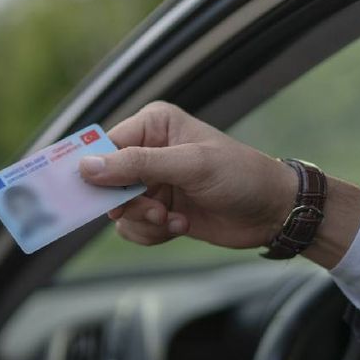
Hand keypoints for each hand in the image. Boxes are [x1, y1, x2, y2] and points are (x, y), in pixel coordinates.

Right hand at [78, 102, 359, 266]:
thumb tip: (87, 167)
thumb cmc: (240, 176)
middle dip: (128, 203)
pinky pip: (133, 227)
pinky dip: (152, 233)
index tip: (86, 194)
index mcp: (153, 125)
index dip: (94, 171)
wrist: (274, 212)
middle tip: (155, 210)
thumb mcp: (189, 165)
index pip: (105, 147)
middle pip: (106, 183)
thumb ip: (137, 165)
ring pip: (118, 210)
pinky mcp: (158, 210)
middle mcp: (148, 151)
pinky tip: (180, 225)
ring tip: (173, 219)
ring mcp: (152, 183)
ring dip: (143, 222)